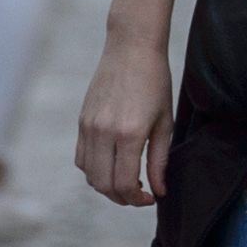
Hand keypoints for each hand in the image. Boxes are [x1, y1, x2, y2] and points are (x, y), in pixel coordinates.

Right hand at [76, 36, 173, 206]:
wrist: (131, 47)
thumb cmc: (155, 82)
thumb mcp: (164, 123)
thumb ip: (160, 161)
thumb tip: (159, 192)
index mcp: (129, 133)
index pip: (124, 184)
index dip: (137, 200)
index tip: (150, 197)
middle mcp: (104, 132)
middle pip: (103, 185)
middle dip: (121, 197)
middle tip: (139, 193)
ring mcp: (89, 126)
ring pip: (89, 174)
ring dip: (106, 185)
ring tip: (126, 179)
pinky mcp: (82, 120)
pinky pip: (81, 157)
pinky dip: (94, 169)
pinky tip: (112, 163)